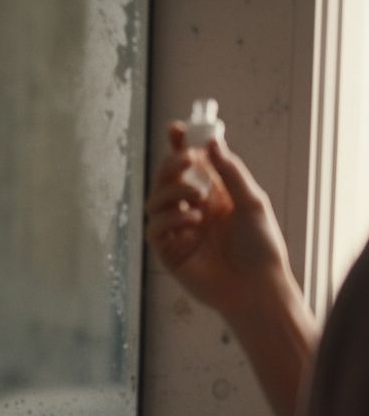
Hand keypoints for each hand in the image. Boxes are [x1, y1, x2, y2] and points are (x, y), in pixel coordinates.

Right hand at [146, 121, 294, 318]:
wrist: (257, 286)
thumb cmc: (261, 246)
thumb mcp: (251, 201)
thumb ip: (229, 172)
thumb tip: (210, 142)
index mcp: (212, 196)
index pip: (189, 166)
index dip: (179, 146)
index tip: (176, 129)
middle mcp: (191, 210)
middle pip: (165, 180)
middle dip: (171, 165)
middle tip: (185, 160)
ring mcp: (178, 231)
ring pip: (155, 201)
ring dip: (172, 191)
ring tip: (196, 196)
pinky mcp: (168, 252)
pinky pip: (155, 228)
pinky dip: (170, 219)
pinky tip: (192, 222)